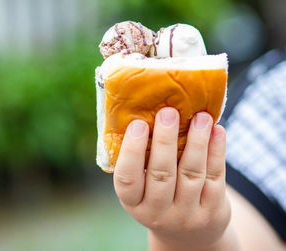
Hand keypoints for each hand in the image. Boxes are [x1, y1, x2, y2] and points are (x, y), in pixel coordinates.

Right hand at [113, 107, 230, 249]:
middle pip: (162, 174)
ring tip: (201, 116)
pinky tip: (217, 131)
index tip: (138, 124)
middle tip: (168, 112)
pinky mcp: (212, 211)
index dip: (132, 151)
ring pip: (191, 173)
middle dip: (166, 140)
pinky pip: (215, 177)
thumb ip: (142, 161)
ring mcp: (187, 215)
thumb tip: (145, 113)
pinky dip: (217, 152)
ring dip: (197, 142)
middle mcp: (157, 213)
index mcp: (133, 203)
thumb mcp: (143, 189)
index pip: (127, 179)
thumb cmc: (158, 196)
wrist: (188, 233)